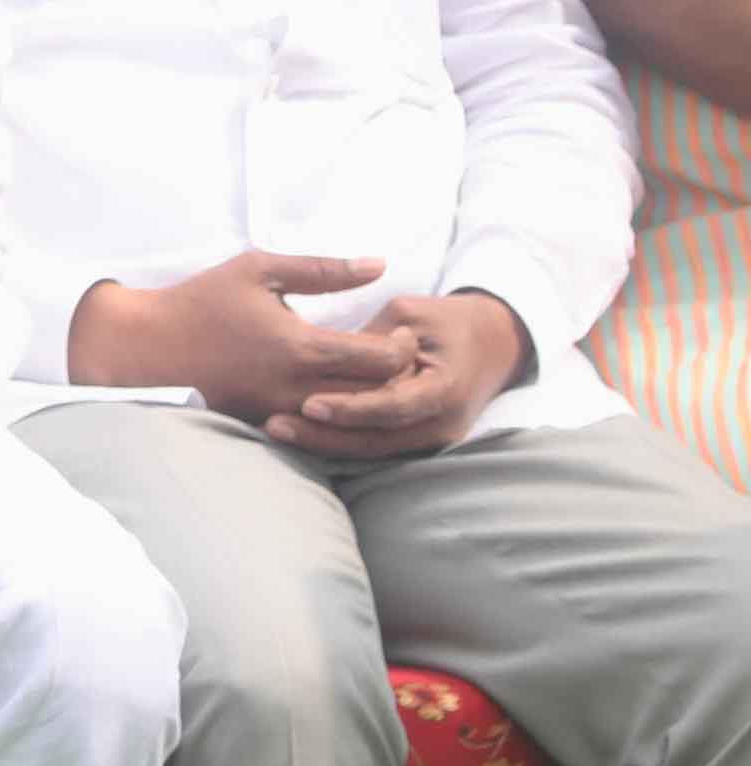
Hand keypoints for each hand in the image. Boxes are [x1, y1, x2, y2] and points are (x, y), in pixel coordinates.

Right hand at [67, 251, 412, 426]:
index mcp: (301, 347)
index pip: (383, 359)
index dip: (403, 345)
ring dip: (372, 398)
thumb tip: (378, 266)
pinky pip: (321, 429)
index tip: (397, 330)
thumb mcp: (259, 269)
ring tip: (369, 373)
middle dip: (396, 376)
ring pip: (354, 420)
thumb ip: (323, 269)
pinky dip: (341, 415)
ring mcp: (282, 412)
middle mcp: (297, 388)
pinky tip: (337, 391)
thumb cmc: (203, 300)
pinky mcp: (266, 425)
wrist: (147, 345)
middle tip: (391, 352)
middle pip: (379, 396)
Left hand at [273, 290, 527, 458]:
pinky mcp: (416, 440)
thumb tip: (334, 352)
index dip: (351, 409)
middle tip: (273, 424)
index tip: (309, 403)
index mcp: (444, 388)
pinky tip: (298, 434)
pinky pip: (373, 447)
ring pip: (370, 450)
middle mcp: (441, 422)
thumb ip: (374, 337)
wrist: (491, 345)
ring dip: (322, 444)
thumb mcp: (410, 314)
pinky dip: (336, 443)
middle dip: (324, 436)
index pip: (393, 406)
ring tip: (275, 430)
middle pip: (376, 439)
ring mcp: (431, 438)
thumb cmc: (445, 321)